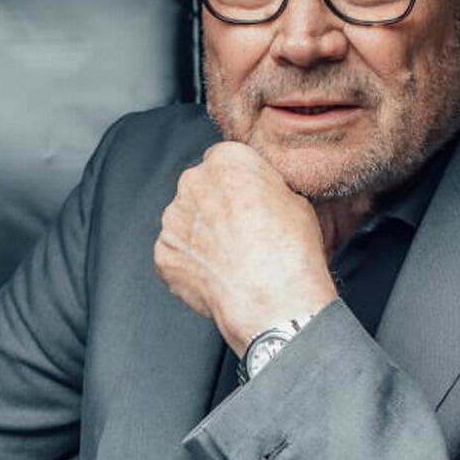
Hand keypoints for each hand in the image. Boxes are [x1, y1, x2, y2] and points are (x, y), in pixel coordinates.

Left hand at [154, 142, 339, 354]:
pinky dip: (191, 264)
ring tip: (230, 259)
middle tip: (240, 232)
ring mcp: (173, 219)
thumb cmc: (290, 249)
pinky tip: (216, 276)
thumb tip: (260, 195)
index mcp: (226, 160)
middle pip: (200, 188)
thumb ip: (265, 188)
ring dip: (201, 234)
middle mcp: (192, 182)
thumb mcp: (296, 201)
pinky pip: (176, 253)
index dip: (240, 183)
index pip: (225, 161)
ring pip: (186, 221)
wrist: (271, 299)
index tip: (250, 202)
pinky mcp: (163, 253)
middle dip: (215, 206)